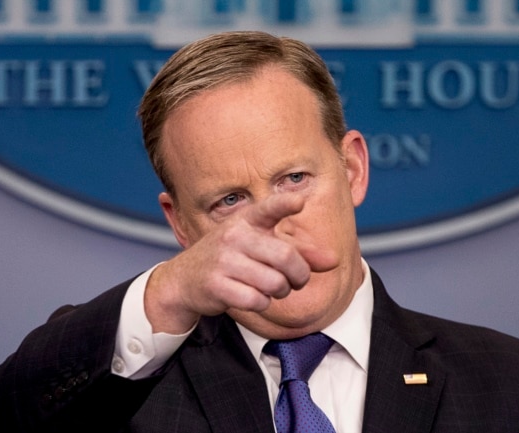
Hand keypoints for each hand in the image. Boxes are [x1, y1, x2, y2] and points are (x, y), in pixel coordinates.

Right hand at [145, 194, 329, 333]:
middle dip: (300, 276)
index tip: (299, 201)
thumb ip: (299, 252)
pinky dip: (262, 304)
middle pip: (286, 258)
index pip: (268, 208)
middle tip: (296, 281)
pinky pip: (257, 300)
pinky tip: (252, 297)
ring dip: (280, 292)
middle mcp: (234, 236)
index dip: (285, 204)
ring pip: (274, 282)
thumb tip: (334, 261)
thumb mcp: (260, 246)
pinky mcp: (216, 285)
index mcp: (246, 220)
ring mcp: (223, 260)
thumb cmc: (231, 259)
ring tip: (272, 288)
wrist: (184, 280)